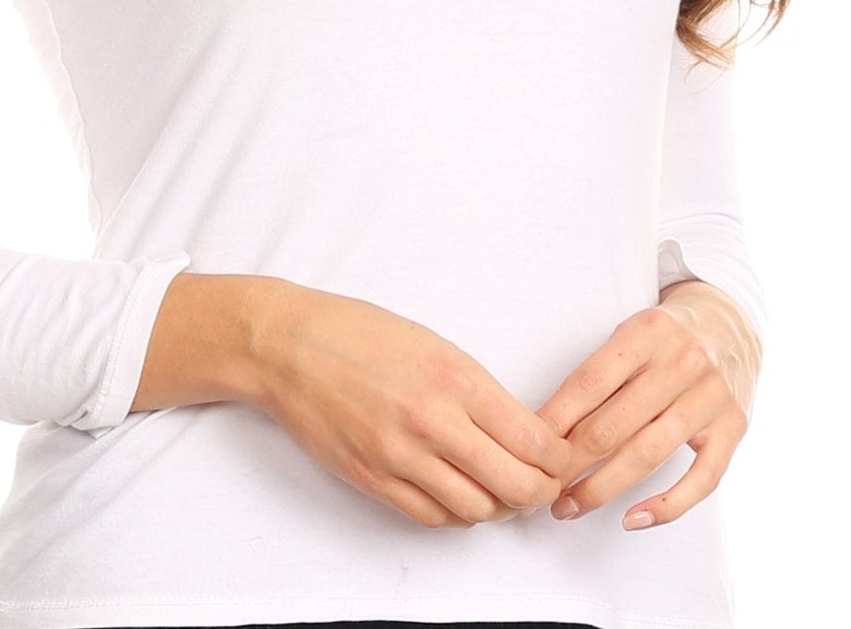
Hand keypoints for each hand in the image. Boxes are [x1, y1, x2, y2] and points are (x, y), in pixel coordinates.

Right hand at [249, 281, 573, 528]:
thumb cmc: (358, 333)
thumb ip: (476, 389)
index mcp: (454, 377)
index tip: (563, 458)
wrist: (287, 346)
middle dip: (539, 492)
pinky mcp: (373, 480)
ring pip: (477, 510)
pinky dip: (457, 514)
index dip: (559, 459)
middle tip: (542, 484)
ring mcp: (400, 456)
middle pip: (514, 486)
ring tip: (500, 490)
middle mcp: (432, 422)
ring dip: (498, 506)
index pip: (532, 440)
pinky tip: (460, 495)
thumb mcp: (432, 344)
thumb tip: (520, 432)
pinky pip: (432, 517)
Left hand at [532, 279, 762, 531]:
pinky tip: (633, 519)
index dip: (555, 419)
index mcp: (646, 331)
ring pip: (649, 454)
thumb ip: (598, 372)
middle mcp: (682, 362)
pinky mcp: (734, 427)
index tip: (528, 448)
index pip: (589, 382)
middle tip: (542, 487)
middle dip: (572, 462)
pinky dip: (667, 505)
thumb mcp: (629, 334)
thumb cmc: (664, 336)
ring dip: (604, 487)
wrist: (729, 324)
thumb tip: (547, 426)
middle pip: (615, 424)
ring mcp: (711, 397)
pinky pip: (702, 479)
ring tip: (571, 506)